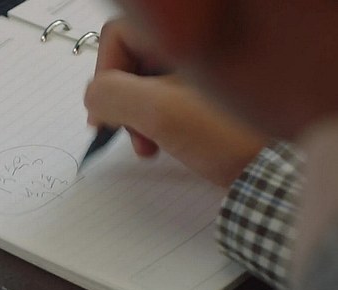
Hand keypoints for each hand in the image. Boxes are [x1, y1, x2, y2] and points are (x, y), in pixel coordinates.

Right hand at [84, 18, 267, 186]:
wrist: (279, 169)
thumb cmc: (231, 136)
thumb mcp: (160, 112)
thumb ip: (111, 96)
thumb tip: (94, 99)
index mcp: (186, 34)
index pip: (119, 36)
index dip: (105, 75)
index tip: (104, 114)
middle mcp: (196, 43)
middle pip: (133, 61)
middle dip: (124, 103)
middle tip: (132, 135)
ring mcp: (205, 70)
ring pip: (150, 83)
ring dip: (140, 117)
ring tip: (151, 146)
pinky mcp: (211, 96)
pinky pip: (170, 98)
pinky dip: (161, 121)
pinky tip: (169, 144)